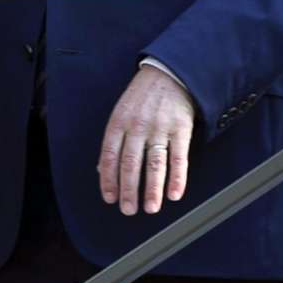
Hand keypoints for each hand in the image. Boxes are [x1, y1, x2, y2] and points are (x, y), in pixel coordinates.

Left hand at [99, 65, 196, 215]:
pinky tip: (175, 193)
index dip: (108, 179)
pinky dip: (178, 177)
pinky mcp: (181, 129)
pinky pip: (179, 157)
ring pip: (154, 163)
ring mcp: (160, 128)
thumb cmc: (142, 97)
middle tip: (128, 210)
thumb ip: (113, 140)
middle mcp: (137, 127)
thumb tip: (102, 169)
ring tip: (151, 208)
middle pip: (130, 163)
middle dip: (129, 190)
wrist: (169, 73)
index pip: (109, 156)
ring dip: (152, 189)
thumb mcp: (120, 113)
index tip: (109, 198)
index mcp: (118, 123)